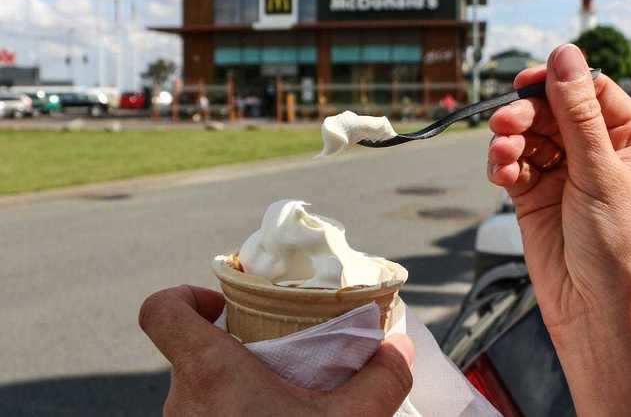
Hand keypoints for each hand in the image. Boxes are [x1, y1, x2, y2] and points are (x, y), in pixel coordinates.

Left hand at [139, 285, 413, 416]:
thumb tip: (400, 349)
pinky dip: (230, 415)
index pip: (160, 312)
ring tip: (278, 401)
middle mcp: (183, 403)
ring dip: (233, 388)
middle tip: (275, 358)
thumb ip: (380, 380)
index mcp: (209, 374)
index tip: (222, 304)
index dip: (184, 295)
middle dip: (234, 349)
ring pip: (198, 390)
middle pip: (192, 351)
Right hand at [487, 44, 630, 414]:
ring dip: (510, 141)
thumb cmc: (618, 249)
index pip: (591, 93)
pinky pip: (512, 165)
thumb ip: (577, 114)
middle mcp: (596, 154)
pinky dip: (502, 165)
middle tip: (505, 124)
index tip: (527, 82)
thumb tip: (565, 58)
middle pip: (552, 112)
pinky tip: (501, 174)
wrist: (593, 308)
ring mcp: (563, 174)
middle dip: (526, 116)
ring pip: (528, 137)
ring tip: (502, 154)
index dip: (558, 82)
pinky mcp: (534, 194)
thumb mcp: (600, 172)